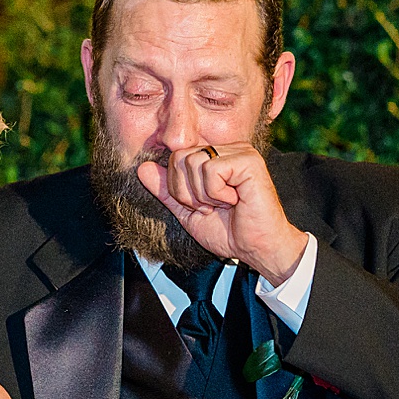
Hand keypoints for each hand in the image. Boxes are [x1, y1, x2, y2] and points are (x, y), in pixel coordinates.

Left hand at [136, 143, 306, 285]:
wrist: (256, 248)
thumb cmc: (229, 232)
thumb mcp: (187, 212)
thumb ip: (166, 191)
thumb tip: (142, 168)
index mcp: (214, 157)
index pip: (174, 158)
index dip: (179, 189)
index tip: (203, 206)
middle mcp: (227, 149)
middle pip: (179, 158)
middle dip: (188, 192)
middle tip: (213, 206)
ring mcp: (239, 152)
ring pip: (193, 163)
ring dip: (204, 195)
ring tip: (225, 204)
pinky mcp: (249, 160)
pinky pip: (211, 170)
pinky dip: (216, 193)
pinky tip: (235, 200)